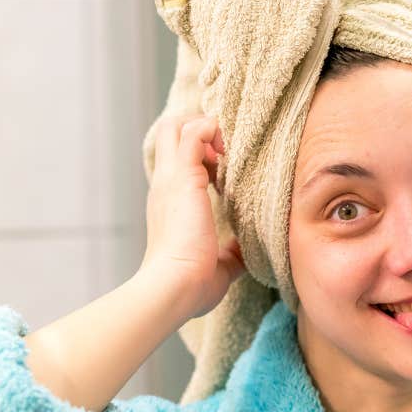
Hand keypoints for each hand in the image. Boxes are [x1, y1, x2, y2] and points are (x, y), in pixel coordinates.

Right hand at [139, 114, 245, 319]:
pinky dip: (210, 129)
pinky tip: (226, 149)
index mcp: (169, 204)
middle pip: (167, 133)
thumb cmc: (192, 284)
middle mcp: (165, 186)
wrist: (175, 286)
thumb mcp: (217, 265)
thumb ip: (230, 253)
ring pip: (175, 125)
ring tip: (225, 148)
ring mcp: (171, 179)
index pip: (175, 161)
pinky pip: (194, 132)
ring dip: (204, 127)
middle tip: (222, 148)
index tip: (222, 167)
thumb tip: (246, 252)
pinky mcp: (183, 176)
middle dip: (196, 128)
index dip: (200, 155)